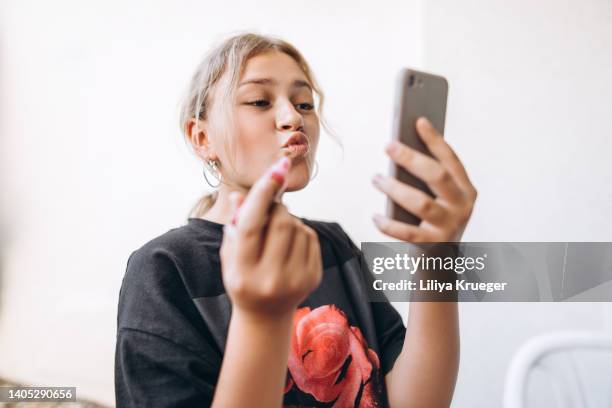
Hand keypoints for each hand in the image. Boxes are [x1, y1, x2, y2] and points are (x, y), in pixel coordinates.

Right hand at [220, 157, 322, 319]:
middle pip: (280, 221)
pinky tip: (289, 244)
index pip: (252, 225)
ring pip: (297, 226)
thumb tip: (241, 196)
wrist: (265, 316)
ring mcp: (294, 280)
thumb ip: (235, 225)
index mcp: (241, 272)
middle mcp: (269, 279)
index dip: (263, 194)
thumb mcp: (230, 255)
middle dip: (276, 206)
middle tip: (269, 208)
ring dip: (287, 219)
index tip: (276, 169)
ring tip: (275, 235)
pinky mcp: (313, 277)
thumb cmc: (242, 278)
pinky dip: (300, 231)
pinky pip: (310, 236)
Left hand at [372, 117, 476, 242]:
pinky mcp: (433, 245)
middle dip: (412, 158)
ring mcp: (449, 226)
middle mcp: (462, 206)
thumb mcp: (439, 199)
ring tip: (376, 178)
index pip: (450, 159)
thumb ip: (427, 179)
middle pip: (437, 176)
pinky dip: (389, 225)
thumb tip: (402, 149)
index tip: (418, 121)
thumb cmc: (434, 222)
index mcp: (466, 190)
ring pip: (421, 203)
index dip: (435, 139)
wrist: (441, 265)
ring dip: (395, 188)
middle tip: (389, 146)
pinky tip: (375, 217)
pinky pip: (408, 233)